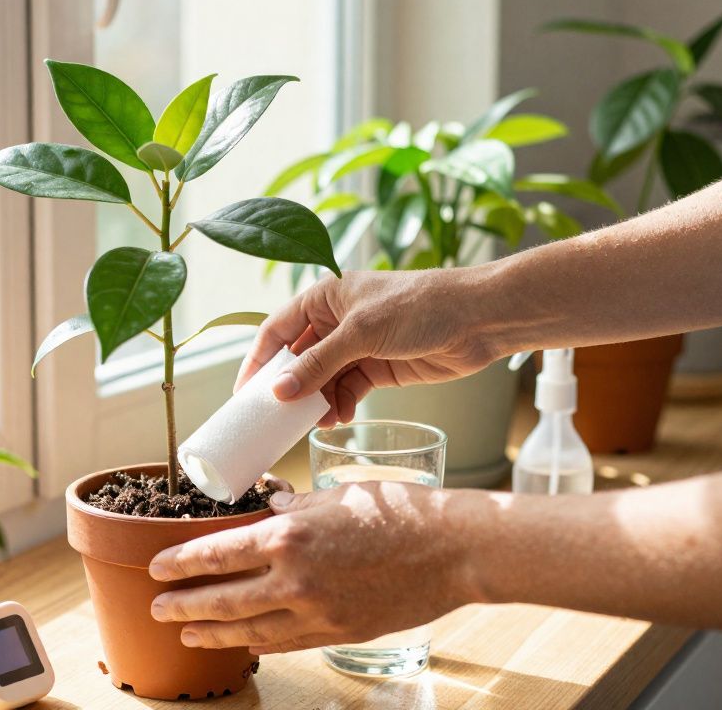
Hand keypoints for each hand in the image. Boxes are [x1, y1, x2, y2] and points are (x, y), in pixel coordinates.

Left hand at [147, 483, 477, 653]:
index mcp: (288, 534)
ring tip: (187, 635)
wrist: (453, 548)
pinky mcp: (338, 631)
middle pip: (222, 598)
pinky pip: (286, 641)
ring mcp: (316, 610)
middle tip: (157, 610)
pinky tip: (242, 642)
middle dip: (183, 605)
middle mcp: (294, 577)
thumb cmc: (398, 510)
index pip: (217, 554)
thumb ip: (296, 505)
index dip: (180, 563)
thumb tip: (271, 506)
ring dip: (212, 633)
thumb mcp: (336, 493)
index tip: (157, 568)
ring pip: (249, 628)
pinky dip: (259, 642)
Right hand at [236, 269, 498, 426]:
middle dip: (288, 388)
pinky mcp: (379, 368)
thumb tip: (279, 393)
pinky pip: (347, 390)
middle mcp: (336, 321)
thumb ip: (318, 364)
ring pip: (322, 379)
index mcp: (324, 298)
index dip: (258, 361)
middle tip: (273, 419)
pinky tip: (340, 417)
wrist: (477, 319)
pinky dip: (341, 405)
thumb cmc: (419, 307)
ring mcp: (358, 346)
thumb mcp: (361, 333)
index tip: (244, 394)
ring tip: (315, 422)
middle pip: (298, 359)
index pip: (277, 331)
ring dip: (317, 401)